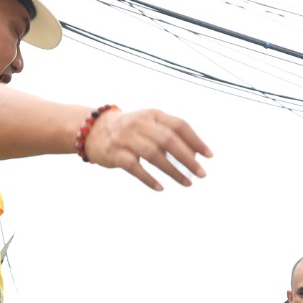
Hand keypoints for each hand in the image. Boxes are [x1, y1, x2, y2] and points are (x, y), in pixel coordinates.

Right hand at [82, 107, 211, 190]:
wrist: (93, 130)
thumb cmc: (131, 130)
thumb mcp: (150, 125)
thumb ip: (170, 135)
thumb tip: (195, 156)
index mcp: (153, 115)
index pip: (179, 125)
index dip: (196, 141)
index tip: (209, 156)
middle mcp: (141, 124)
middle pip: (169, 141)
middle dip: (188, 159)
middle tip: (201, 174)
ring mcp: (127, 138)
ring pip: (154, 155)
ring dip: (173, 171)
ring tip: (187, 183)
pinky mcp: (115, 153)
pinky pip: (135, 167)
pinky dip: (149, 178)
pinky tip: (161, 188)